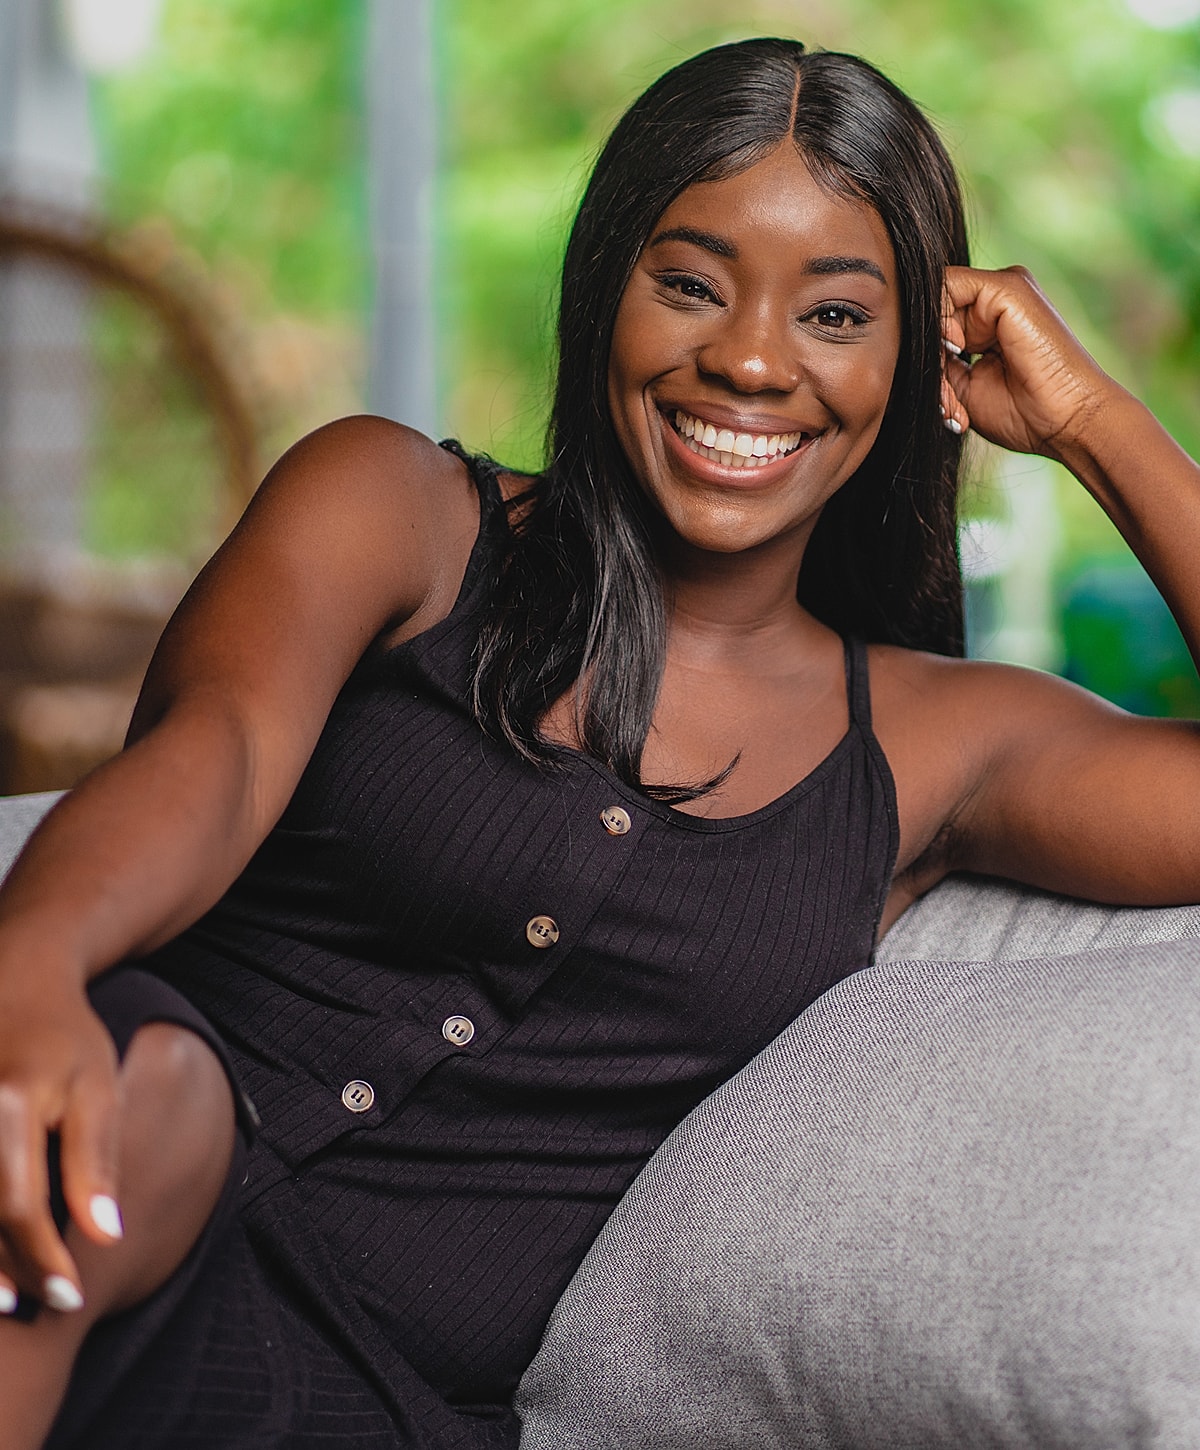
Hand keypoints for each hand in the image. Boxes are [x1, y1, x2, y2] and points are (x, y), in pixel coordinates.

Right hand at [0, 976, 122, 1313]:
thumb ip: (96, 1160)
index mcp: (10, 1105)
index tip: (69, 1298)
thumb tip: (106, 1237)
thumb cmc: (67, 1038)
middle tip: (31, 1307)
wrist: (14, 981)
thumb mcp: (98, 1088)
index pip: (20, 1207)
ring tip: (2, 1295)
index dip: (43, 1261)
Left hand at [939, 265, 1119, 459]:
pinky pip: (945, 288)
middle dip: (926, 359)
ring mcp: (1003, 288)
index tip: (939, 397)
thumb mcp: (963, 386)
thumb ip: (937, 360)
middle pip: (929, 312)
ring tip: (952, 396)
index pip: (932, 320)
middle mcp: (995, 298)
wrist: (1069, 422)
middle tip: (945, 403)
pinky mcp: (1007, 287)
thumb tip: (906, 344)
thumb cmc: (1024, 414)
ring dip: (931, 350)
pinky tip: (959, 352)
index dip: (924, 355)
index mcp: (988, 319)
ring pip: (933, 302)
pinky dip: (939, 324)